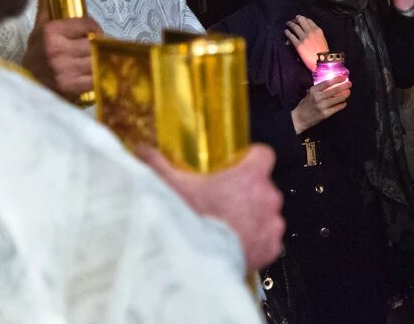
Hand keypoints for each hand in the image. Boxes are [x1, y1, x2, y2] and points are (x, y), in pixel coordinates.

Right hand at [22, 17, 101, 100]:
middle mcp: (57, 50)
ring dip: (102, 60)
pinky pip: (97, 77)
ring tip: (97, 60)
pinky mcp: (71, 86)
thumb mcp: (40, 27)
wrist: (27, 83)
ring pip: (99, 59)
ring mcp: (64, 69)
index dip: (94, 28)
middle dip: (99, 45)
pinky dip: (100, 75)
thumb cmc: (37, 52)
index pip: (89, 24)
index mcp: (51, 32)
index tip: (92, 33)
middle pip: (96, 42)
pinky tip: (94, 73)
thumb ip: (48, 4)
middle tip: (96, 48)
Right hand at [137, 144, 284, 273]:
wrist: (193, 263)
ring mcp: (271, 224)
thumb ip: (156, 163)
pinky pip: (267, 241)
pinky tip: (232, 246)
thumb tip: (141, 149)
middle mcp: (268, 197)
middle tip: (220, 203)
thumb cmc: (187, 220)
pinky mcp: (270, 248)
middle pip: (262, 187)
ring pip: (266, 215)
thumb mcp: (168, 185)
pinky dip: (254, 243)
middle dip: (245, 194)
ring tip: (225, 228)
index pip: (263, 154)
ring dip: (251, 218)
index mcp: (250, 176)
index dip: (250, 159)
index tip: (237, 166)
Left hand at [285, 15, 327, 72]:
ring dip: (290, 24)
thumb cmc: (323, 51)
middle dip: (296, 19)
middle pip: (301, 21)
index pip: (309, 20)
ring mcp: (304, 38)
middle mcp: (310, 32)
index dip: (303, 18)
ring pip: (295, 27)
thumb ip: (316, 34)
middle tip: (293, 20)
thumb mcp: (322, 39)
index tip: (300, 19)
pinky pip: (291, 36)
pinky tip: (286, 32)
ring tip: (288, 24)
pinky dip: (287, 33)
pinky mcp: (298, 44)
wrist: (321, 61)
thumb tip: (306, 32)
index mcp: (318, 30)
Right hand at [291, 76, 350, 133]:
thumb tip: (332, 83)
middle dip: (344, 86)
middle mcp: (318, 97)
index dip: (337, 79)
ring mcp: (322, 106)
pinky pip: (337, 108)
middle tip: (350, 84)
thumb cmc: (305, 104)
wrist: (299, 118)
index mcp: (314, 91)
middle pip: (335, 90)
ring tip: (348, 92)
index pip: (327, 83)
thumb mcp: (310, 93)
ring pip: (338, 99)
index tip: (343, 77)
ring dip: (345, 95)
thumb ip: (319, 89)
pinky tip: (344, 102)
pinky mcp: (326, 114)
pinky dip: (342, 104)